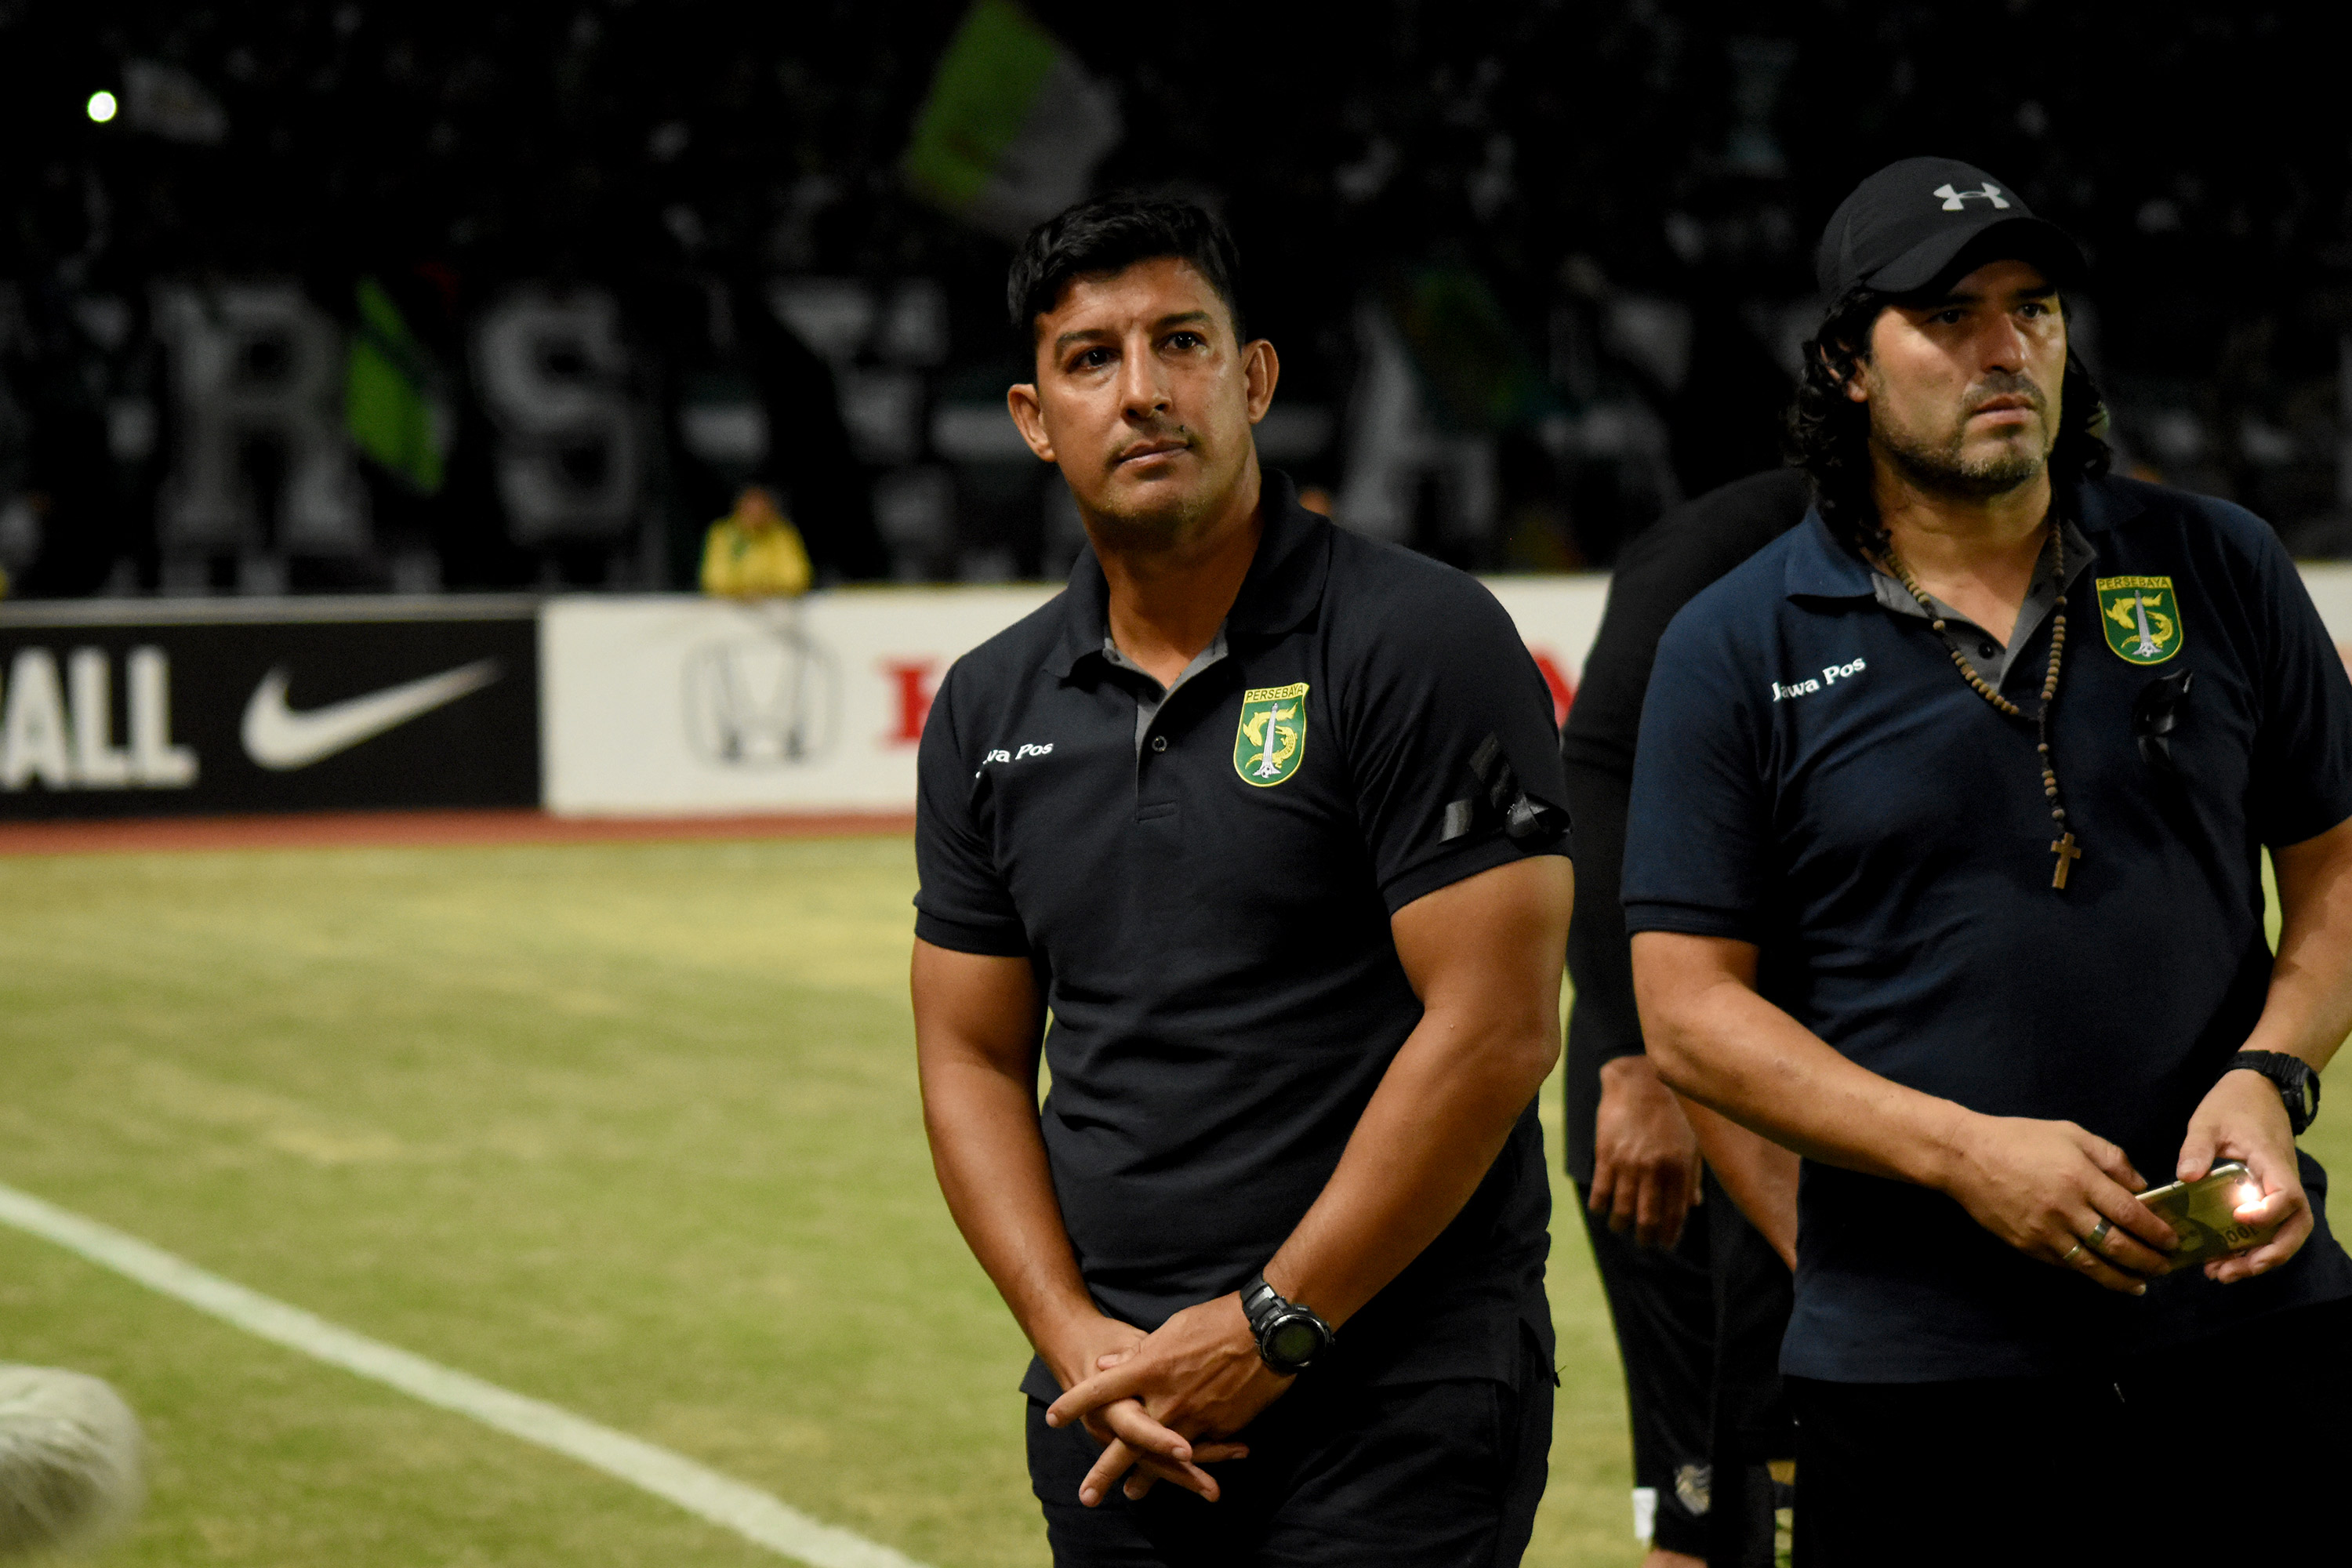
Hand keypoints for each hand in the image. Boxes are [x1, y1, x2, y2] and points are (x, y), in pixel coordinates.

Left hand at [1044, 1292, 1288, 1506]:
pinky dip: (1189, 1460)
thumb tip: (1106, 1367)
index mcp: (1149, 1367)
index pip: (1100, 1389)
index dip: (1074, 1403)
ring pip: (1163, 1458)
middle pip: (1127, 1443)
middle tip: (1087, 1495)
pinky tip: (1183, 1471)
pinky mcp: (1221, 1427)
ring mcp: (1194, 1417)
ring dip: (1147, 1478)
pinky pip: (1200, 1448)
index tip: (1053, 1417)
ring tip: (1132, 1493)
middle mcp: (1166, 1398)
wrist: (1269, 1332)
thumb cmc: (1217, 1320)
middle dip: (1105, 1471)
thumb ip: (1136, 1354)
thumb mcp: (1171, 1329)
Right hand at [1589, 1055, 1704, 1248]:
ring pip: (1622, 1211)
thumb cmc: (1672, 1109)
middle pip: (1648, 1219)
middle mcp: (1655, 1170)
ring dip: (1621, 1226)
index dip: (1670, 1235)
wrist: (1641, 1078)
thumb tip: (1694, 1205)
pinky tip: (1601, 1209)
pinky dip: (1600, 1207)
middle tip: (1642, 1242)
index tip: (1665, 1245)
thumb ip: (1692, 1176)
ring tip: (1620, 1228)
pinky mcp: (1606, 1154)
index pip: (1676, 1215)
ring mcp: (1629, 1163)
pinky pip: (1600, 1192)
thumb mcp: (1691, 1142)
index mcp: (1680, 1168)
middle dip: (1645, 1237)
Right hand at [1938, 1114, 2174, 1293]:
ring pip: (2092, 1265)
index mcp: (2079, 1177)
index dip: (2156, 1231)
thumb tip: (2140, 1186)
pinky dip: (2089, 1273)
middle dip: (2147, 1260)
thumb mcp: (2070, 1134)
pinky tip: (2103, 1275)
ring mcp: (2044, 1231)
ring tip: (2141, 1284)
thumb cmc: (2019, 1139)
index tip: (2173, 1240)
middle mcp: (2065, 1208)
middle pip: (2116, 1245)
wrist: (1965, 1157)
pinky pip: (2065, 1264)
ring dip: (2122, 1278)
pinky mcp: (2026, 1245)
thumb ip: (2111, 1158)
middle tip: (2165, 1267)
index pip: (2129, 1213)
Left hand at [2178, 1068, 2312, 1282]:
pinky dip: (2252, 1248)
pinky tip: (2222, 1258)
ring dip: (2258, 1258)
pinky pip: (2270, 1228)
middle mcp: (2283, 1182)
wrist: (2256, 1091)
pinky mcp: (2268, 1195)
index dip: (2268, 1214)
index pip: (2286, 1197)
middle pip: (2294, 1229)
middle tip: (2227, 1271)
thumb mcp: (2208, 1120)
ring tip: (2220, 1273)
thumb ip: (2197, 1147)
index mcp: (2272, 1163)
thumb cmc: (2232, 1104)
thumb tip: (2186, 1177)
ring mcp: (2279, 1191)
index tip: (2239, 1219)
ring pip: (2284, 1235)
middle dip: (2265, 1256)